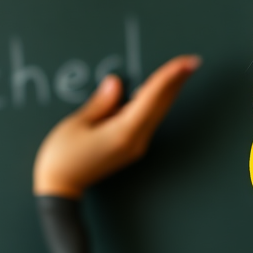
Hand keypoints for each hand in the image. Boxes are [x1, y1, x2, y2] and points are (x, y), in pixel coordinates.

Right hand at [33, 55, 200, 197]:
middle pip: (161, 106)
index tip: (185, 63)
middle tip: (191, 63)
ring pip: (157, 114)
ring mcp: (135, 147)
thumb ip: (100, 103)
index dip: (169, 77)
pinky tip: (157, 92)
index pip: (152, 98)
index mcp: (123, 133)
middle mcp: (135, 141)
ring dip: (168, 92)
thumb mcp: (76, 125)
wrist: (61, 189)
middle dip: (176, 82)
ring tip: (180, 72)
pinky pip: (146, 121)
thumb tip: (116, 84)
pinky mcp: (130, 148)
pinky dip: (154, 104)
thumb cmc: (62, 158)